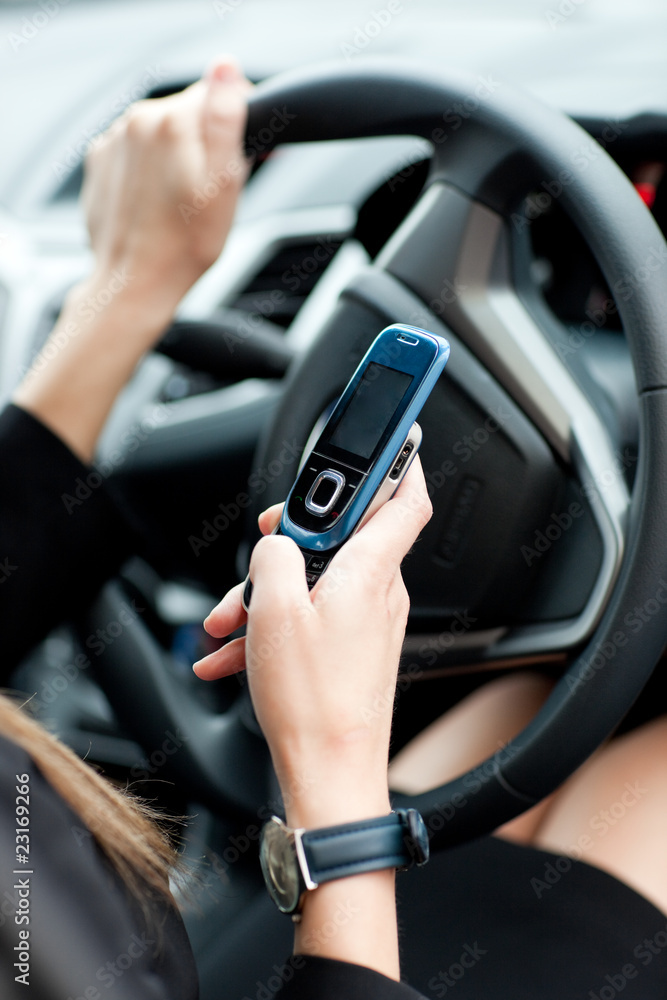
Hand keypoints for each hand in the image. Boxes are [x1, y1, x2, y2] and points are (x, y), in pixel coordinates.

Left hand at [81, 57, 250, 326]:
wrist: (133, 283)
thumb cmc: (184, 245)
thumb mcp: (224, 184)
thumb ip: (226, 118)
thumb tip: (227, 68)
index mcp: (171, 120)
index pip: (220, 92)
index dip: (241, 124)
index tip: (245, 158)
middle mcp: (136, 121)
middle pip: (190, 113)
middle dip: (207, 143)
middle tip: (213, 191)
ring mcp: (114, 141)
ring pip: (163, 133)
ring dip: (179, 157)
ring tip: (184, 202)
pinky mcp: (100, 162)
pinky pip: (137, 153)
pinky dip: (152, 171)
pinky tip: (159, 204)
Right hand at [195, 458, 432, 827]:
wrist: (332, 776)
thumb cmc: (314, 701)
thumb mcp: (275, 610)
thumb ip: (275, 556)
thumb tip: (277, 544)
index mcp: (371, 571)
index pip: (406, 497)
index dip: (402, 460)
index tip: (394, 433)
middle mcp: (379, 591)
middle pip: (341, 536)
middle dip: (290, 539)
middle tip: (260, 550)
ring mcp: (368, 621)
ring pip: (315, 580)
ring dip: (268, 592)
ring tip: (227, 621)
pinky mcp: (354, 647)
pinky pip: (312, 617)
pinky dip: (274, 625)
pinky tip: (232, 651)